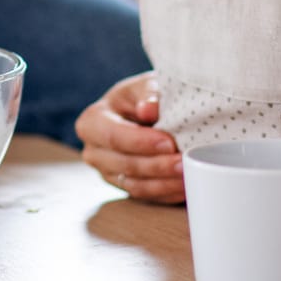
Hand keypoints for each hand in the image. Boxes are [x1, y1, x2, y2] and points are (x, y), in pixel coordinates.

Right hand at [76, 72, 183, 203]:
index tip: (168, 142)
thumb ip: (148, 94)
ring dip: (164, 182)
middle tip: (183, 162)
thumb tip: (148, 109)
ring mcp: (107, 171)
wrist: (147, 108)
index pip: (113, 136)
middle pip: (124, 164)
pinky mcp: (123, 186)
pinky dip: (166, 192)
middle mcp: (94, 150)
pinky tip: (185, 186)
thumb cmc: (145, 95)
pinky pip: (145, 195)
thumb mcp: (146, 85)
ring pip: (135, 184)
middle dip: (157, 165)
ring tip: (188, 175)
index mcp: (92, 121)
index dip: (141, 142)